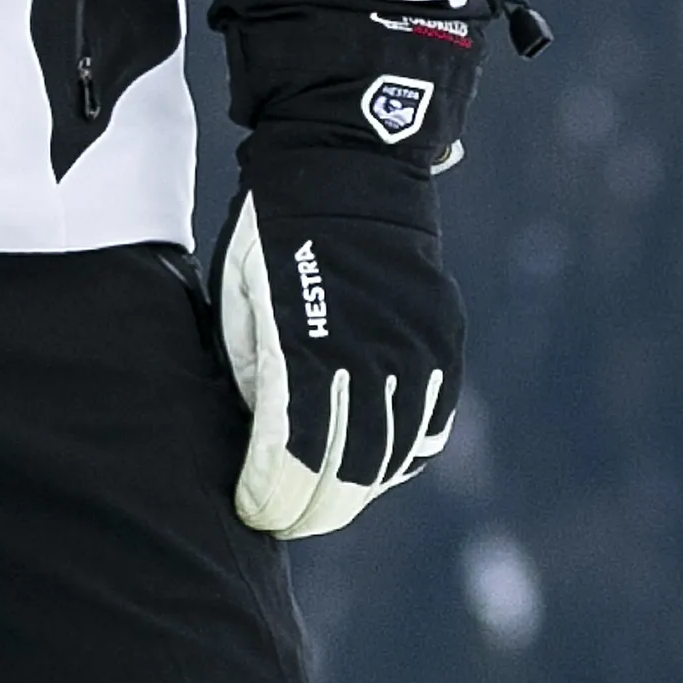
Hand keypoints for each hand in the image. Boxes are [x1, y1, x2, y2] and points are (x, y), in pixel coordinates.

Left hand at [202, 0, 517, 537]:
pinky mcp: (442, 342)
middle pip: (347, 474)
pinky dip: (399, 453)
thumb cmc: (269, 233)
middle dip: (311, 509)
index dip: (271, 499)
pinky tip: (368, 462)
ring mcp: (414, 351)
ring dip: (353, 487)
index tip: (252, 513)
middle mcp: (370, 358)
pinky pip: (428, 423)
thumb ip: (255, 379)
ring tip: (318, 499)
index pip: (293, 460)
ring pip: (392, 457)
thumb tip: (263, 446)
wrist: (345, 164)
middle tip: (281, 518)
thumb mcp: (239, 304)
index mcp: (307, 349)